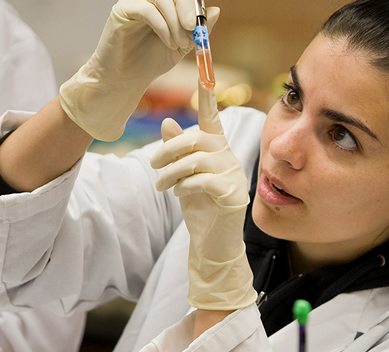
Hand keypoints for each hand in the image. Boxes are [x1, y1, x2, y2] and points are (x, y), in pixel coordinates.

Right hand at [59, 0, 218, 140]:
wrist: (127, 78)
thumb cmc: (153, 61)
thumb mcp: (182, 44)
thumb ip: (197, 29)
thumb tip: (216, 10)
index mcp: (165, 5)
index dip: (194, 7)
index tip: (202, 26)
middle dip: (187, 10)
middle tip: (193, 29)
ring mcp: (135, 3)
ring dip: (175, 22)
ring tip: (180, 44)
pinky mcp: (122, 10)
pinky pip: (146, 9)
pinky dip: (162, 26)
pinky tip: (168, 43)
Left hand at [150, 85, 256, 310]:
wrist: (212, 244)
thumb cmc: (199, 208)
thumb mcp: (182, 176)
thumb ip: (178, 151)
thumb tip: (168, 122)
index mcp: (218, 150)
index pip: (212, 117)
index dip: (207, 95)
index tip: (204, 69)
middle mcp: (229, 158)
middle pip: (198, 138)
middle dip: (169, 150)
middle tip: (153, 167)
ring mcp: (234, 176)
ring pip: (197, 159)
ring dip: (171, 172)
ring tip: (161, 186)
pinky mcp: (233, 194)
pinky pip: (203, 179)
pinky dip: (184, 185)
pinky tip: (178, 195)